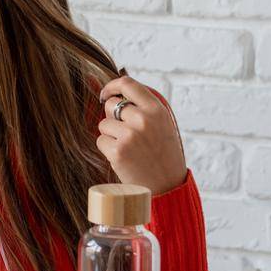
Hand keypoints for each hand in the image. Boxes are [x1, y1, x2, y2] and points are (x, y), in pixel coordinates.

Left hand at [95, 71, 186, 197]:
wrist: (169, 187)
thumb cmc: (163, 154)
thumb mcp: (162, 124)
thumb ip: (142, 107)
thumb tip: (112, 93)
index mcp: (157, 110)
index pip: (127, 84)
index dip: (112, 86)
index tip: (106, 94)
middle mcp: (143, 119)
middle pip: (111, 105)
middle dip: (112, 117)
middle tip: (126, 133)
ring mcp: (130, 135)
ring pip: (104, 124)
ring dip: (111, 135)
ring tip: (129, 148)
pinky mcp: (118, 151)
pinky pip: (101, 141)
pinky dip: (108, 149)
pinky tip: (124, 158)